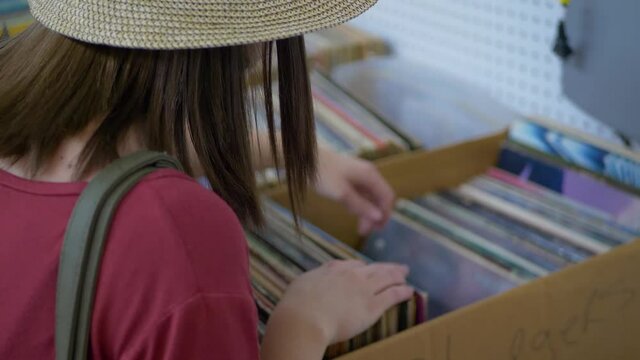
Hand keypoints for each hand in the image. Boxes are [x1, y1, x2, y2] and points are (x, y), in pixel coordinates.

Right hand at [270, 260, 412, 345]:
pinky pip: (393, 295)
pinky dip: (403, 292)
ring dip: (398, 276)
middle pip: (374, 268)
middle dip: (387, 267)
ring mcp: (364, 289)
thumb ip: (314, 280)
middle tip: (397, 267)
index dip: (363, 268)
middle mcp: (351, 274)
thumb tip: (314, 282)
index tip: (368, 270)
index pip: (354, 265)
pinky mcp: (372, 306)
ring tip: (406, 275)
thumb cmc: (296, 305)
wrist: (304, 319)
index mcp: (334, 268)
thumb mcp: (302, 283)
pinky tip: (410, 291)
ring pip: (387, 278)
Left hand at [315, 148, 394, 234]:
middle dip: (375, 215)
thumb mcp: (342, 193)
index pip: (387, 197)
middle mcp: (368, 174)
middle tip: (365, 232)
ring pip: (369, 197)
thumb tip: (378, 217)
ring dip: (367, 212)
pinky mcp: (348, 177)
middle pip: (379, 197)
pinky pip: (360, 193)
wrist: (304, 158)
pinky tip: (351, 212)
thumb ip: (361, 206)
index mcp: (370, 176)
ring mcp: (358, 175)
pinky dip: (359, 204)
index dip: (385, 214)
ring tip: (359, 228)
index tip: (377, 229)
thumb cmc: (323, 174)